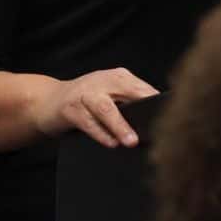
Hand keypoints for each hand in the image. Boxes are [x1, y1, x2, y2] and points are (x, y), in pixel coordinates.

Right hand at [31, 68, 158, 147]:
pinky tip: (110, 143)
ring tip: (131, 141)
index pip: (142, 88)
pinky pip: (87, 122)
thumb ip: (130, 103)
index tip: (172, 117)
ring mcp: (84, 93)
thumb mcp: (110, 96)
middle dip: (143, 109)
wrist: (48, 101)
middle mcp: (102, 80)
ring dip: (119, 125)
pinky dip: (100, 133)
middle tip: (156, 128)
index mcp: (118, 77)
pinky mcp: (70, 108)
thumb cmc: (86, 101)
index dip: (156, 103)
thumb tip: (158, 122)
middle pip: (127, 92)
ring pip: (105, 108)